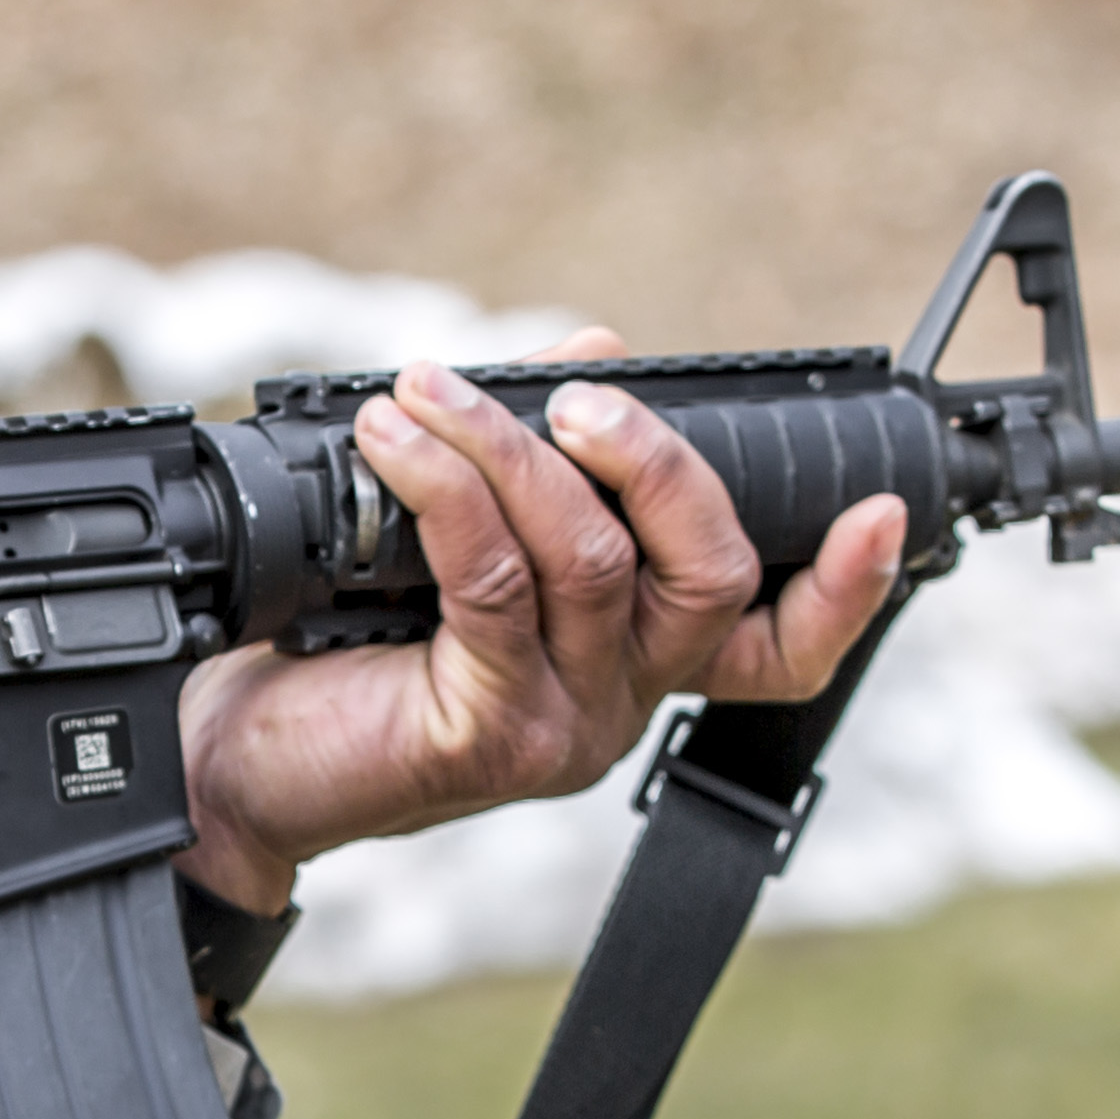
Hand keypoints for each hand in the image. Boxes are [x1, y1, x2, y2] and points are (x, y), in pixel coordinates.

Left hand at [176, 333, 913, 908]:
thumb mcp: (450, 544)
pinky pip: (493, 585)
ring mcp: (563, 726)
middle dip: (657, 460)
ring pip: (592, 561)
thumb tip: (598, 352)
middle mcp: (621, 700)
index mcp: (636, 658)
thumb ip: (538, 465)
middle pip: (708, 574)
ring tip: (427, 391)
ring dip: (508, 450)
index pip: (779, 643)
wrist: (234, 765)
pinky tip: (395, 442)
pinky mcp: (488, 734)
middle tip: (574, 399)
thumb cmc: (340, 650)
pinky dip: (447, 491)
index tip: (885, 510)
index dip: (845, 586)